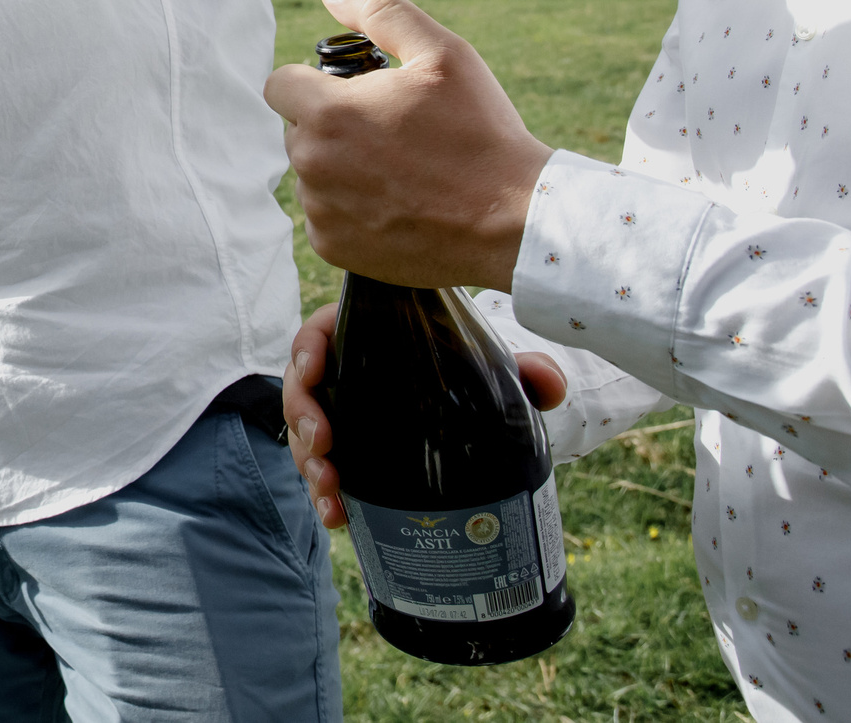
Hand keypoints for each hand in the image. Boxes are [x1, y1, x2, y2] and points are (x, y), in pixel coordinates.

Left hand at [263, 0, 554, 290]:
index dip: (314, 83)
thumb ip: (380, 12)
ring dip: (341, 168)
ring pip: (313, 174)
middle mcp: (312, 164)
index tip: (355, 94)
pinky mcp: (333, 248)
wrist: (514, 220)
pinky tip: (398, 205)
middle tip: (392, 133)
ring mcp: (320, 211)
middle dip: (332, 125)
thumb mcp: (442, 53)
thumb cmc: (480, 132)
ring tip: (402, 171)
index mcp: (326, 113)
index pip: (280, 85)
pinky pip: (326, 216)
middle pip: (298, 130)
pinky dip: (351, 210)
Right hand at [282, 301, 568, 527]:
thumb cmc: (471, 376)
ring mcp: (340, 417)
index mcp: (366, 338)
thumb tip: (548, 381)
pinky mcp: (346, 454)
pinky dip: (325, 495)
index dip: (306, 350)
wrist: (472, 411)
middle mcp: (343, 376)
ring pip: (304, 435)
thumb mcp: (497, 370)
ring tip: (331, 493)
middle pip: (302, 389)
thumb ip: (525, 368)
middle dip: (303, 419)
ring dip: (309, 464)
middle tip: (325, 445)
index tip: (313, 371)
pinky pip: (322, 470)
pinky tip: (338, 518)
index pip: (320, 332)